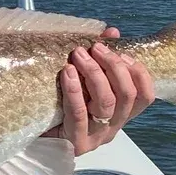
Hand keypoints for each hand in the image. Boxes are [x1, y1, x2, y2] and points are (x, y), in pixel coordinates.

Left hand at [42, 27, 155, 156]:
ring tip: (79, 55)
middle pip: (126, 95)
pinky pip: (79, 113)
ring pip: (106, 103)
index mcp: (119, 114)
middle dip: (113, 66)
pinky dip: (75, 90)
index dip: (139, 72)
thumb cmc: (57, 106)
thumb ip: (99, 59)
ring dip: (94, 73)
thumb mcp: (81, 81)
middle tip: (95, 47)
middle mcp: (112, 127)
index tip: (122, 53)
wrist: (30, 135)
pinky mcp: (75, 142)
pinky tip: (67, 72)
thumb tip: (112, 32)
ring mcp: (95, 137)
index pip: (144, 96)